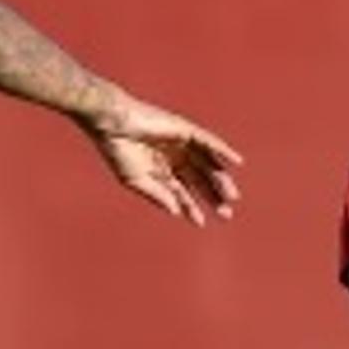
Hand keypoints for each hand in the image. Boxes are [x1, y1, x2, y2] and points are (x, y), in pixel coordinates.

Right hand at [85, 91, 242, 225]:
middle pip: (199, 180)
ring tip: (232, 196)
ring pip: (207, 164)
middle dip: (212, 197)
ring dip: (220, 179)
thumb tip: (176, 212)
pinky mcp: (185, 130)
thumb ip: (157, 195)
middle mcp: (174, 157)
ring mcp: (181, 144)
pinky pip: (208, 141)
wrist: (112, 124)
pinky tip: (237, 162)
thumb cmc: (118, 151)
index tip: (201, 223)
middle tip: (226, 214)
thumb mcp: (136, 180)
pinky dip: (223, 150)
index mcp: (161, 170)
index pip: (182, 192)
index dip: (191, 208)